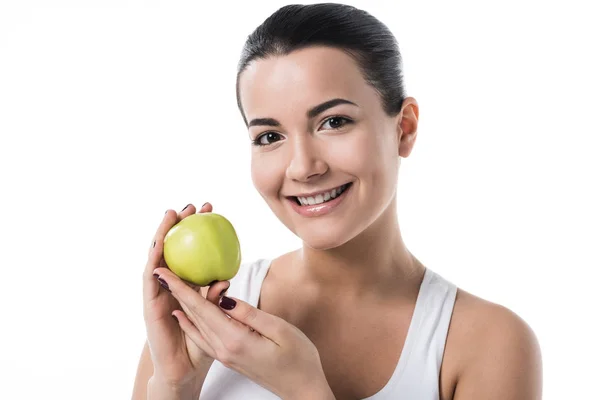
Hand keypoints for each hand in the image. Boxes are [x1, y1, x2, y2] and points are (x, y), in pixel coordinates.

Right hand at [143, 202, 230, 387]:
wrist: (183, 369)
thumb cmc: (201, 343)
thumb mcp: (213, 316)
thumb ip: (216, 298)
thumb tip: (224, 278)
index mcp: (187, 285)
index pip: (193, 251)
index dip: (200, 231)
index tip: (212, 211)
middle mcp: (170, 285)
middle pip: (174, 248)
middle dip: (181, 225)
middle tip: (194, 206)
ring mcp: (158, 292)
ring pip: (158, 256)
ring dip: (163, 234)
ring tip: (172, 214)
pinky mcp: (149, 303)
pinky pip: (151, 279)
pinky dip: (153, 261)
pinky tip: (158, 245)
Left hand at [153, 268, 334, 399]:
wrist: (302, 390)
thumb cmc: (299, 360)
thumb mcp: (280, 331)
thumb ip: (250, 314)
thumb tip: (225, 298)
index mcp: (236, 340)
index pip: (202, 308)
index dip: (181, 288)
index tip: (164, 272)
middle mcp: (225, 349)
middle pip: (194, 315)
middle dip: (175, 292)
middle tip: (159, 270)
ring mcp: (225, 355)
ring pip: (197, 325)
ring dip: (181, 304)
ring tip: (168, 285)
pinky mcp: (229, 357)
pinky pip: (203, 337)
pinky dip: (190, 323)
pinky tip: (182, 315)